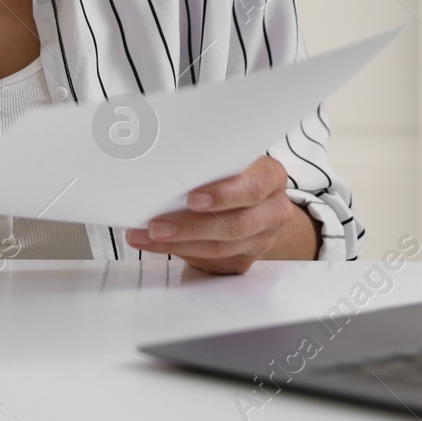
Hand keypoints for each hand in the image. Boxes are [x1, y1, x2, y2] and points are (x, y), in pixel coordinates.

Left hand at [124, 155, 319, 272]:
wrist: (253, 198)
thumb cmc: (234, 172)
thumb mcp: (229, 159)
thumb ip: (208, 163)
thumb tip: (158, 161)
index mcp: (271, 176)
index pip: (252, 188)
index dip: (222, 196)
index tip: (190, 199)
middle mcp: (273, 209)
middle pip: (235, 224)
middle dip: (190, 227)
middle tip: (157, 226)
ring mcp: (263, 237)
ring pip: (221, 247)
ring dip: (178, 243)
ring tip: (147, 236)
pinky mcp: (246, 258)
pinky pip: (212, 261)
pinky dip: (180, 251)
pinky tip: (156, 244)